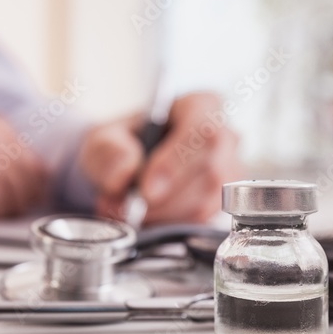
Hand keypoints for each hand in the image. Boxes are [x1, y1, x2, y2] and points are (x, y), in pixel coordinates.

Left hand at [79, 92, 240, 223]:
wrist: (128, 165)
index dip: (176, 163)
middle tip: (126, 208)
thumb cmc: (123, 143)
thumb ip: (108, 150)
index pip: (203, 131)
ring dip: (162, 217)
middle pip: (210, 173)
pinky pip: (201, 221)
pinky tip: (145, 219)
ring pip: (205, 203)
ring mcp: (229, 172)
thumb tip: (125, 173)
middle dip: (164, 200)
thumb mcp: (103, 138)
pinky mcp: (223, 201)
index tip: (146, 189)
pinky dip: (167, 227)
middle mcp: (225, 137)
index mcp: (201, 106)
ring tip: (127, 212)